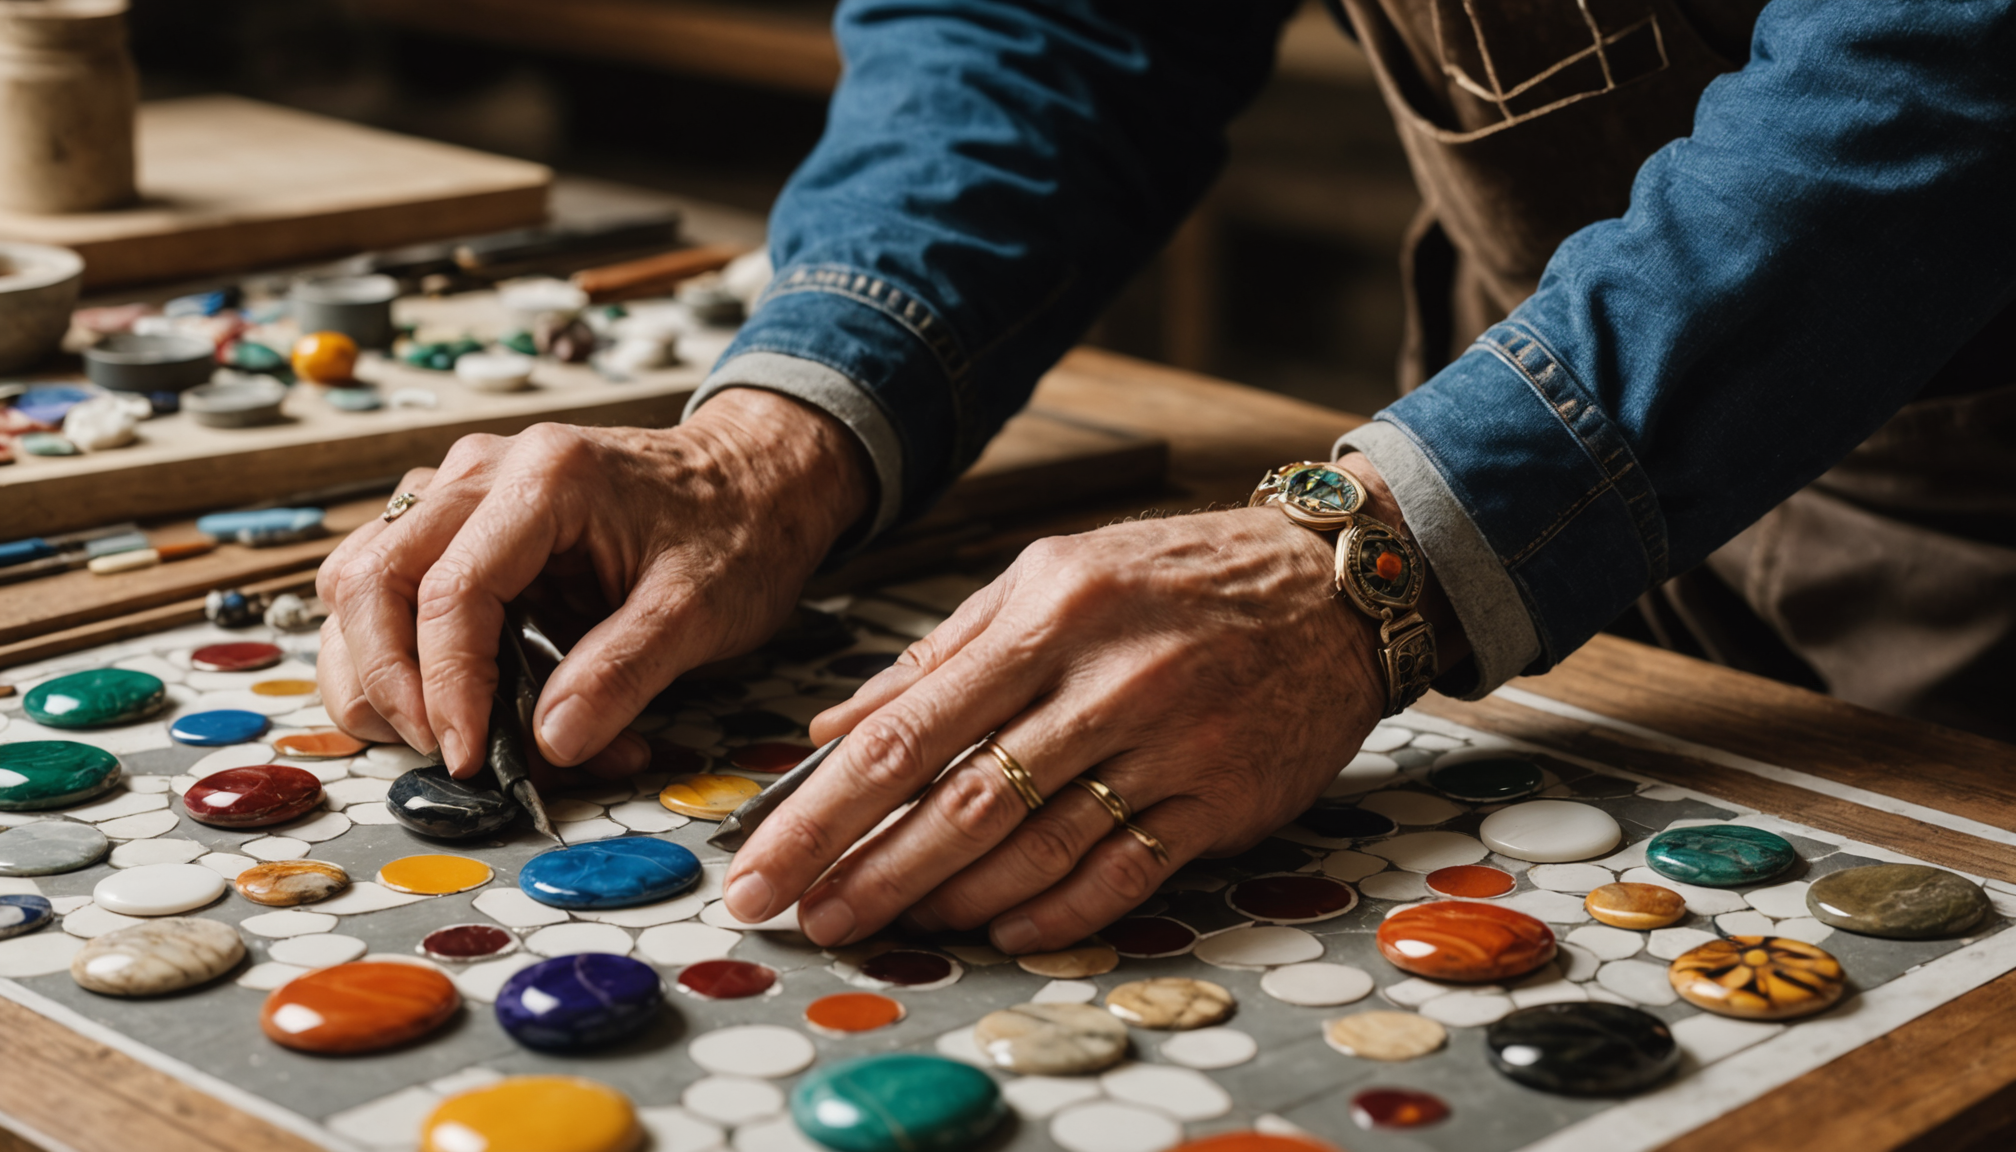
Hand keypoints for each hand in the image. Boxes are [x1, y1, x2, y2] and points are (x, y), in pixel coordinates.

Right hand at [315, 388, 871, 778]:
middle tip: (446, 755)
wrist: (755, 477)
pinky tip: (459, 703)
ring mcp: (463, 493)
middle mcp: (483, 472)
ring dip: (377, 669)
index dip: (446, 688)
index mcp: (545, 479)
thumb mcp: (701, 607)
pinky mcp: (463, 525)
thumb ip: (623, 673)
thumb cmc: (735, 528)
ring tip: (442, 735)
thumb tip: (550, 746)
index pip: (450, 592)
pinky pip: (391, 586)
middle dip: (389, 683)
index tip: (470, 759)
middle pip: (370, 578)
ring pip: (360, 579)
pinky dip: (404, 653)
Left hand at [722, 456, 1461, 952]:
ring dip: (951, 898)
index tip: (764, 860)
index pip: (910, 726)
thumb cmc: (1173, 578)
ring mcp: (1172, 740)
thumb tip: (832, 729)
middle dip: (870, 869)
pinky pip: (1124, 871)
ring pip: (1039, 844)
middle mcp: (1107, 675)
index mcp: (1048, 610)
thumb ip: (941, 653)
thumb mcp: (1052, 576)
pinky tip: (997, 928)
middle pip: (964, 799)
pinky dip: (1054, 908)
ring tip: (887, 924)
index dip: (825, 805)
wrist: (1334, 585)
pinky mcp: (1223, 795)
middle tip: (807, 917)